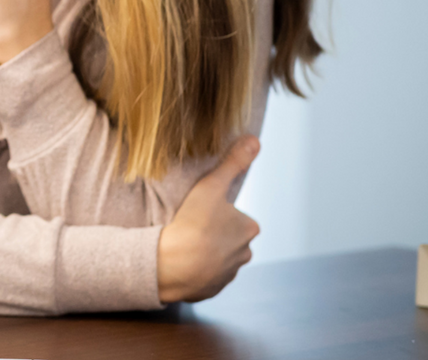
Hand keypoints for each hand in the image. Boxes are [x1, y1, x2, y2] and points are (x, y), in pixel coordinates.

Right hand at [157, 136, 261, 302]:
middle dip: (212, 233)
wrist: (173, 266)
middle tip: (188, 226)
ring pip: (217, 257)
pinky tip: (180, 261)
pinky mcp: (211, 289)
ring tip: (182, 244)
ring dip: (203, 252)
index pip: (235, 216)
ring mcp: (228, 274)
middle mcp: (244, 253)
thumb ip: (233, 163)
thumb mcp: (211, 186)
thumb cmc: (193, 224)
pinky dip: (195, 270)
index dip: (215, 212)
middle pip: (228, 237)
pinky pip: (205, 276)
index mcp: (248, 228)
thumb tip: (255, 139)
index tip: (198, 213)